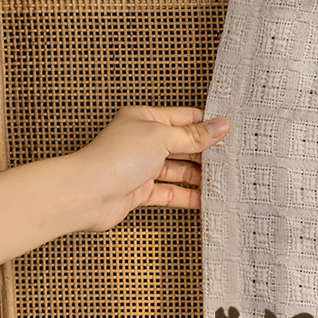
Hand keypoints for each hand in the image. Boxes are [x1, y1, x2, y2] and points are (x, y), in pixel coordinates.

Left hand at [68, 106, 228, 231]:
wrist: (86, 193)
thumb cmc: (115, 158)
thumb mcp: (162, 138)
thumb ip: (193, 135)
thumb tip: (219, 126)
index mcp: (145, 119)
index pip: (184, 118)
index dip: (206, 125)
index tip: (229, 132)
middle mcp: (143, 141)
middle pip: (183, 144)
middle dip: (205, 152)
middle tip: (231, 158)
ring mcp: (141, 167)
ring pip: (178, 169)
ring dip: (199, 175)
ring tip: (222, 179)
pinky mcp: (140, 191)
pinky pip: (169, 192)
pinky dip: (187, 195)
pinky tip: (204, 199)